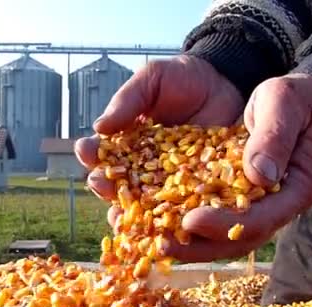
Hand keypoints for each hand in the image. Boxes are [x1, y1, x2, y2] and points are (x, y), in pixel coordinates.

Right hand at [75, 55, 244, 218]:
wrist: (225, 82)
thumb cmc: (182, 78)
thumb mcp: (152, 80)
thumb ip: (128, 100)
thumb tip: (99, 127)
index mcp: (126, 142)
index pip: (104, 152)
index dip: (93, 154)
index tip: (86, 151)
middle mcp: (143, 167)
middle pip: (118, 184)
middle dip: (105, 187)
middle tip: (99, 184)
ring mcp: (169, 181)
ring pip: (145, 204)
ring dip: (131, 213)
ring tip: (122, 217)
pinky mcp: (197, 189)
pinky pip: (182, 206)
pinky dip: (173, 219)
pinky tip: (166, 223)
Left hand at [168, 73, 311, 261]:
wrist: (296, 100)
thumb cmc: (293, 97)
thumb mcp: (283, 103)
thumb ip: (274, 135)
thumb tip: (259, 176)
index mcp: (299, 187)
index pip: (262, 218)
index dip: (225, 224)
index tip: (191, 221)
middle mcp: (280, 205)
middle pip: (240, 238)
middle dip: (201, 246)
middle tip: (162, 245)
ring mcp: (261, 206)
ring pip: (226, 237)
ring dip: (192, 244)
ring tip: (155, 244)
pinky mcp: (241, 199)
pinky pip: (217, 218)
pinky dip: (191, 226)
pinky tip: (161, 225)